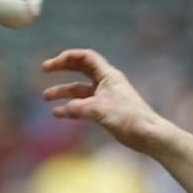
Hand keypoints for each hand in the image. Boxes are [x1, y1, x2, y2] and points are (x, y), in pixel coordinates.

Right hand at [41, 49, 163, 150]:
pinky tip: (59, 113)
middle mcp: (106, 83)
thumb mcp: (100, 111)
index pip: (85, 57)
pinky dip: (72, 108)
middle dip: (62, 69)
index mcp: (108, 75)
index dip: (67, 57)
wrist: (148, 135)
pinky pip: (84, 105)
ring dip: (63, 92)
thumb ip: (79, 108)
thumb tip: (62, 110)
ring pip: (80, 90)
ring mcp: (106, 97)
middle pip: (80, 70)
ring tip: (46, 98)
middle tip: (44, 70)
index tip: (52, 64)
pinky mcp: (106, 111)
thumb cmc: (128, 118)